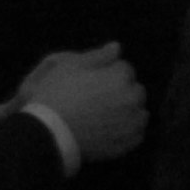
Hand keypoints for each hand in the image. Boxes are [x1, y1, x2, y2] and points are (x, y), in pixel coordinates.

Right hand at [17, 42, 146, 165]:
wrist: (50, 133)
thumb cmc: (56, 95)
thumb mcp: (70, 67)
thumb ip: (98, 56)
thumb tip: (117, 47)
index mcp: (120, 77)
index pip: (125, 68)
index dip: (108, 72)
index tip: (92, 80)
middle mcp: (132, 99)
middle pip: (135, 89)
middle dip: (122, 90)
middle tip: (98, 97)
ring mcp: (132, 122)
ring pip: (139, 111)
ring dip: (127, 110)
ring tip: (104, 114)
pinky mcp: (129, 142)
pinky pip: (136, 132)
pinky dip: (127, 129)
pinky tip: (109, 129)